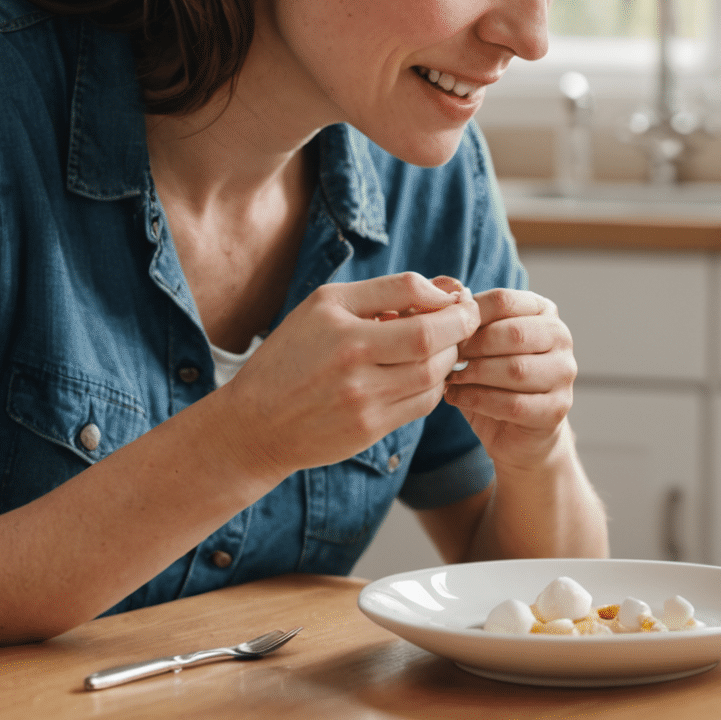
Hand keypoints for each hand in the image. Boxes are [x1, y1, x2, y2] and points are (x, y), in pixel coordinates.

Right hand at [216, 272, 480, 478]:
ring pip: (433, 376)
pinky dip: (433, 385)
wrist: (256, 424)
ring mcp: (363, 401)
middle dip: (460, 328)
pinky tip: (423, 373)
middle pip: (431, 343)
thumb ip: (385, 292)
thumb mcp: (325, 306)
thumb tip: (445, 290)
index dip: (449, 300)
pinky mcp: (370, 429)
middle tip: (464, 320)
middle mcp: (352, 364)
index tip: (459, 297)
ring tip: (441, 345)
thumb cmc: (292, 354)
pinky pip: (422, 404)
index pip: (414, 301)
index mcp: (340, 327)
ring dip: (449, 358)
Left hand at [445, 289, 576, 470]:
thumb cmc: (492, 378)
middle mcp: (561, 338)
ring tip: (450, 378)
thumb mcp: (481, 344)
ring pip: (515, 369)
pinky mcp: (556, 410)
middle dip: (473, 346)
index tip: (444, 329)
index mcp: (544, 312)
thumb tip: (453, 298)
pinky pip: (513, 404)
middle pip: (514, 333)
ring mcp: (564, 375)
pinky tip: (456, 397)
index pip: (504, 300)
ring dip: (474, 374)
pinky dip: (477, 400)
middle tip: (447, 357)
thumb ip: (470, 321)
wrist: (516, 432)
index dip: (468, 314)